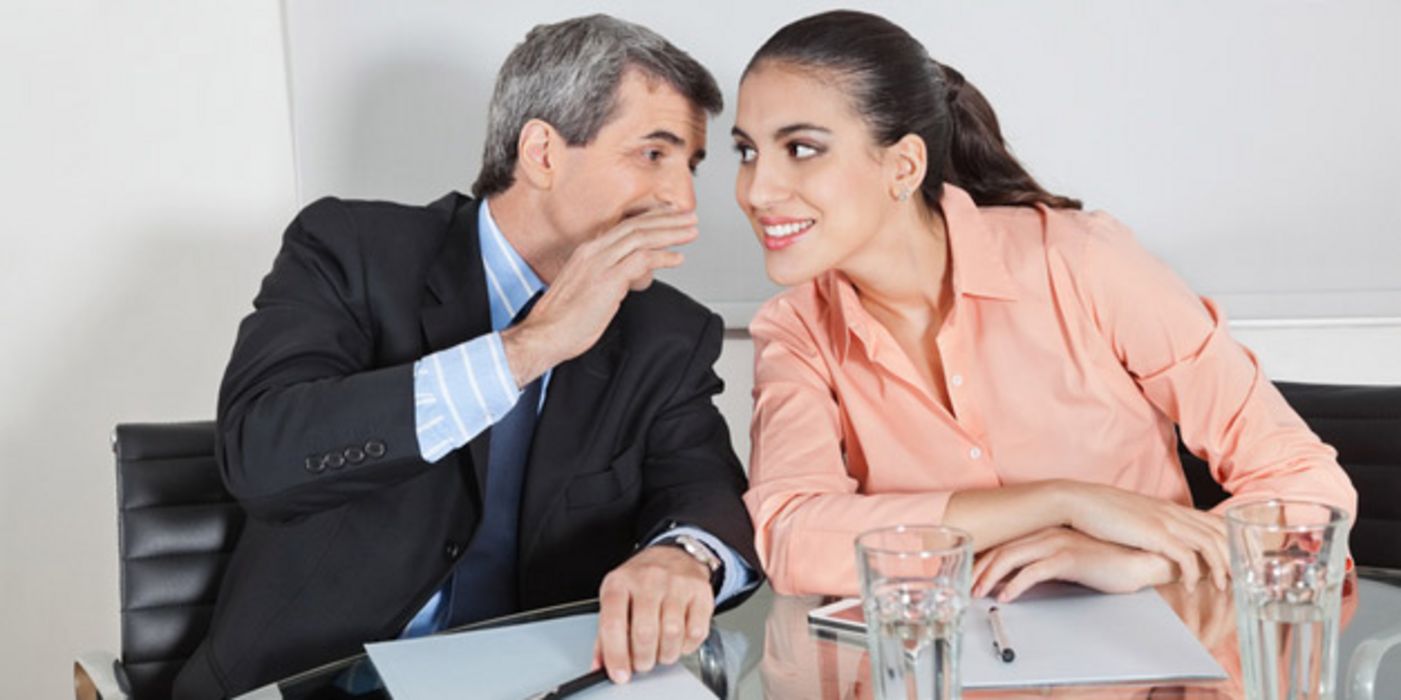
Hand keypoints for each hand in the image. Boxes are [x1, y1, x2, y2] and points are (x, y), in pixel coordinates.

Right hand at [502, 210, 697, 384]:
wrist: (544, 335)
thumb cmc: (563, 320)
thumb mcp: (589, 290)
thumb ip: (611, 278)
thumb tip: (632, 278)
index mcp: (587, 252)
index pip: (625, 226)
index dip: (651, 220)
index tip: (670, 218)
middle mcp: (593, 252)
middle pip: (637, 226)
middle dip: (667, 220)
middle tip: (689, 218)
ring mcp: (600, 263)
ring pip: (642, 237)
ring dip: (671, 233)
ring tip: (690, 232)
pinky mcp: (607, 280)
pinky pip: (642, 260)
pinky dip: (662, 257)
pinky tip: (677, 259)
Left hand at [592, 545, 714, 682]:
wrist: (673, 554)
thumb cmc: (641, 580)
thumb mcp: (616, 597)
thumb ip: (606, 633)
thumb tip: (600, 665)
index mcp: (620, 582)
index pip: (613, 623)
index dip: (616, 654)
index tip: (620, 674)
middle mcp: (648, 579)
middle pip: (645, 632)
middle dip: (643, 659)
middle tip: (643, 663)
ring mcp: (676, 583)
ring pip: (672, 633)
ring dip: (666, 654)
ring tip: (661, 652)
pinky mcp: (700, 591)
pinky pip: (696, 631)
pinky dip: (687, 645)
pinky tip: (679, 640)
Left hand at [971, 527, 1175, 601]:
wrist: (1140, 561)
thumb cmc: (1107, 563)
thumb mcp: (1068, 561)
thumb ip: (1045, 564)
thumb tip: (1019, 579)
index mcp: (1047, 531)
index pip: (1006, 543)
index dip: (985, 559)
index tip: (971, 574)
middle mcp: (1049, 533)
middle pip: (1003, 550)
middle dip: (980, 569)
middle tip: (966, 587)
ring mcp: (1059, 543)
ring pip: (1012, 558)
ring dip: (991, 577)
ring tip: (980, 593)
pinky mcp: (1070, 558)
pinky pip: (1034, 571)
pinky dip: (1015, 584)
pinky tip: (1007, 596)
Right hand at [1061, 481, 1228, 591]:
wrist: (1078, 501)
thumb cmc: (1101, 511)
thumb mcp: (1135, 517)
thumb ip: (1154, 527)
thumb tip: (1160, 544)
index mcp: (1172, 508)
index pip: (1216, 522)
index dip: (1232, 542)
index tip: (1239, 562)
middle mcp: (1175, 513)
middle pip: (1221, 534)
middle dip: (1236, 559)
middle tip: (1242, 581)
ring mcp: (1166, 521)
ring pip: (1211, 545)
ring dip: (1221, 569)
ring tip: (1222, 588)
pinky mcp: (1154, 533)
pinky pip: (1186, 556)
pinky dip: (1194, 573)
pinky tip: (1190, 587)